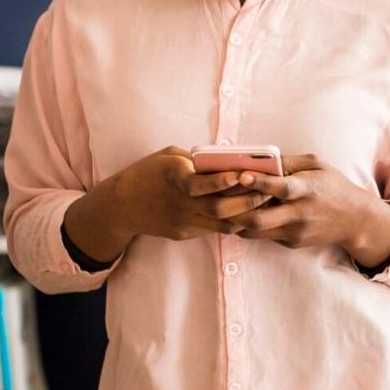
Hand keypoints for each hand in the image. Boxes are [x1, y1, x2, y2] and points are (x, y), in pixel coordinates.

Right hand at [65, 146, 272, 258]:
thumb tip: (229, 160)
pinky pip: (214, 230)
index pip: (201, 183)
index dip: (224, 181)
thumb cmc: (148, 172)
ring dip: (245, 215)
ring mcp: (181, 221)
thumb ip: (196, 159)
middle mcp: (179, 202)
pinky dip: (233, 222)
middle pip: (219, 208)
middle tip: (269, 191)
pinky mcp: (183, 233)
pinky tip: (249, 215)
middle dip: (247, 201)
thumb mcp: (169, 156)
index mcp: (173, 177)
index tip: (246, 174)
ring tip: (265, 205)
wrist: (121, 205)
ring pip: (221, 224)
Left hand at [210, 154, 389, 268]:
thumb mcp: (316, 165)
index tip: (240, 174)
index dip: (260, 182)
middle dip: (233, 210)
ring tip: (219, 207)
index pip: (282, 187)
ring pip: (254, 231)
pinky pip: (263, 236)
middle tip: (214, 198)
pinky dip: (248, 226)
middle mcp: (300, 214)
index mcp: (308, 190)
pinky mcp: (291, 243)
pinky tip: (237, 215)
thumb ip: (288, 162)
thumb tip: (258, 158)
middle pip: (259, 218)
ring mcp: (295, 232)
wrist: (355, 220)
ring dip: (234, 220)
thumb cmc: (333, 186)